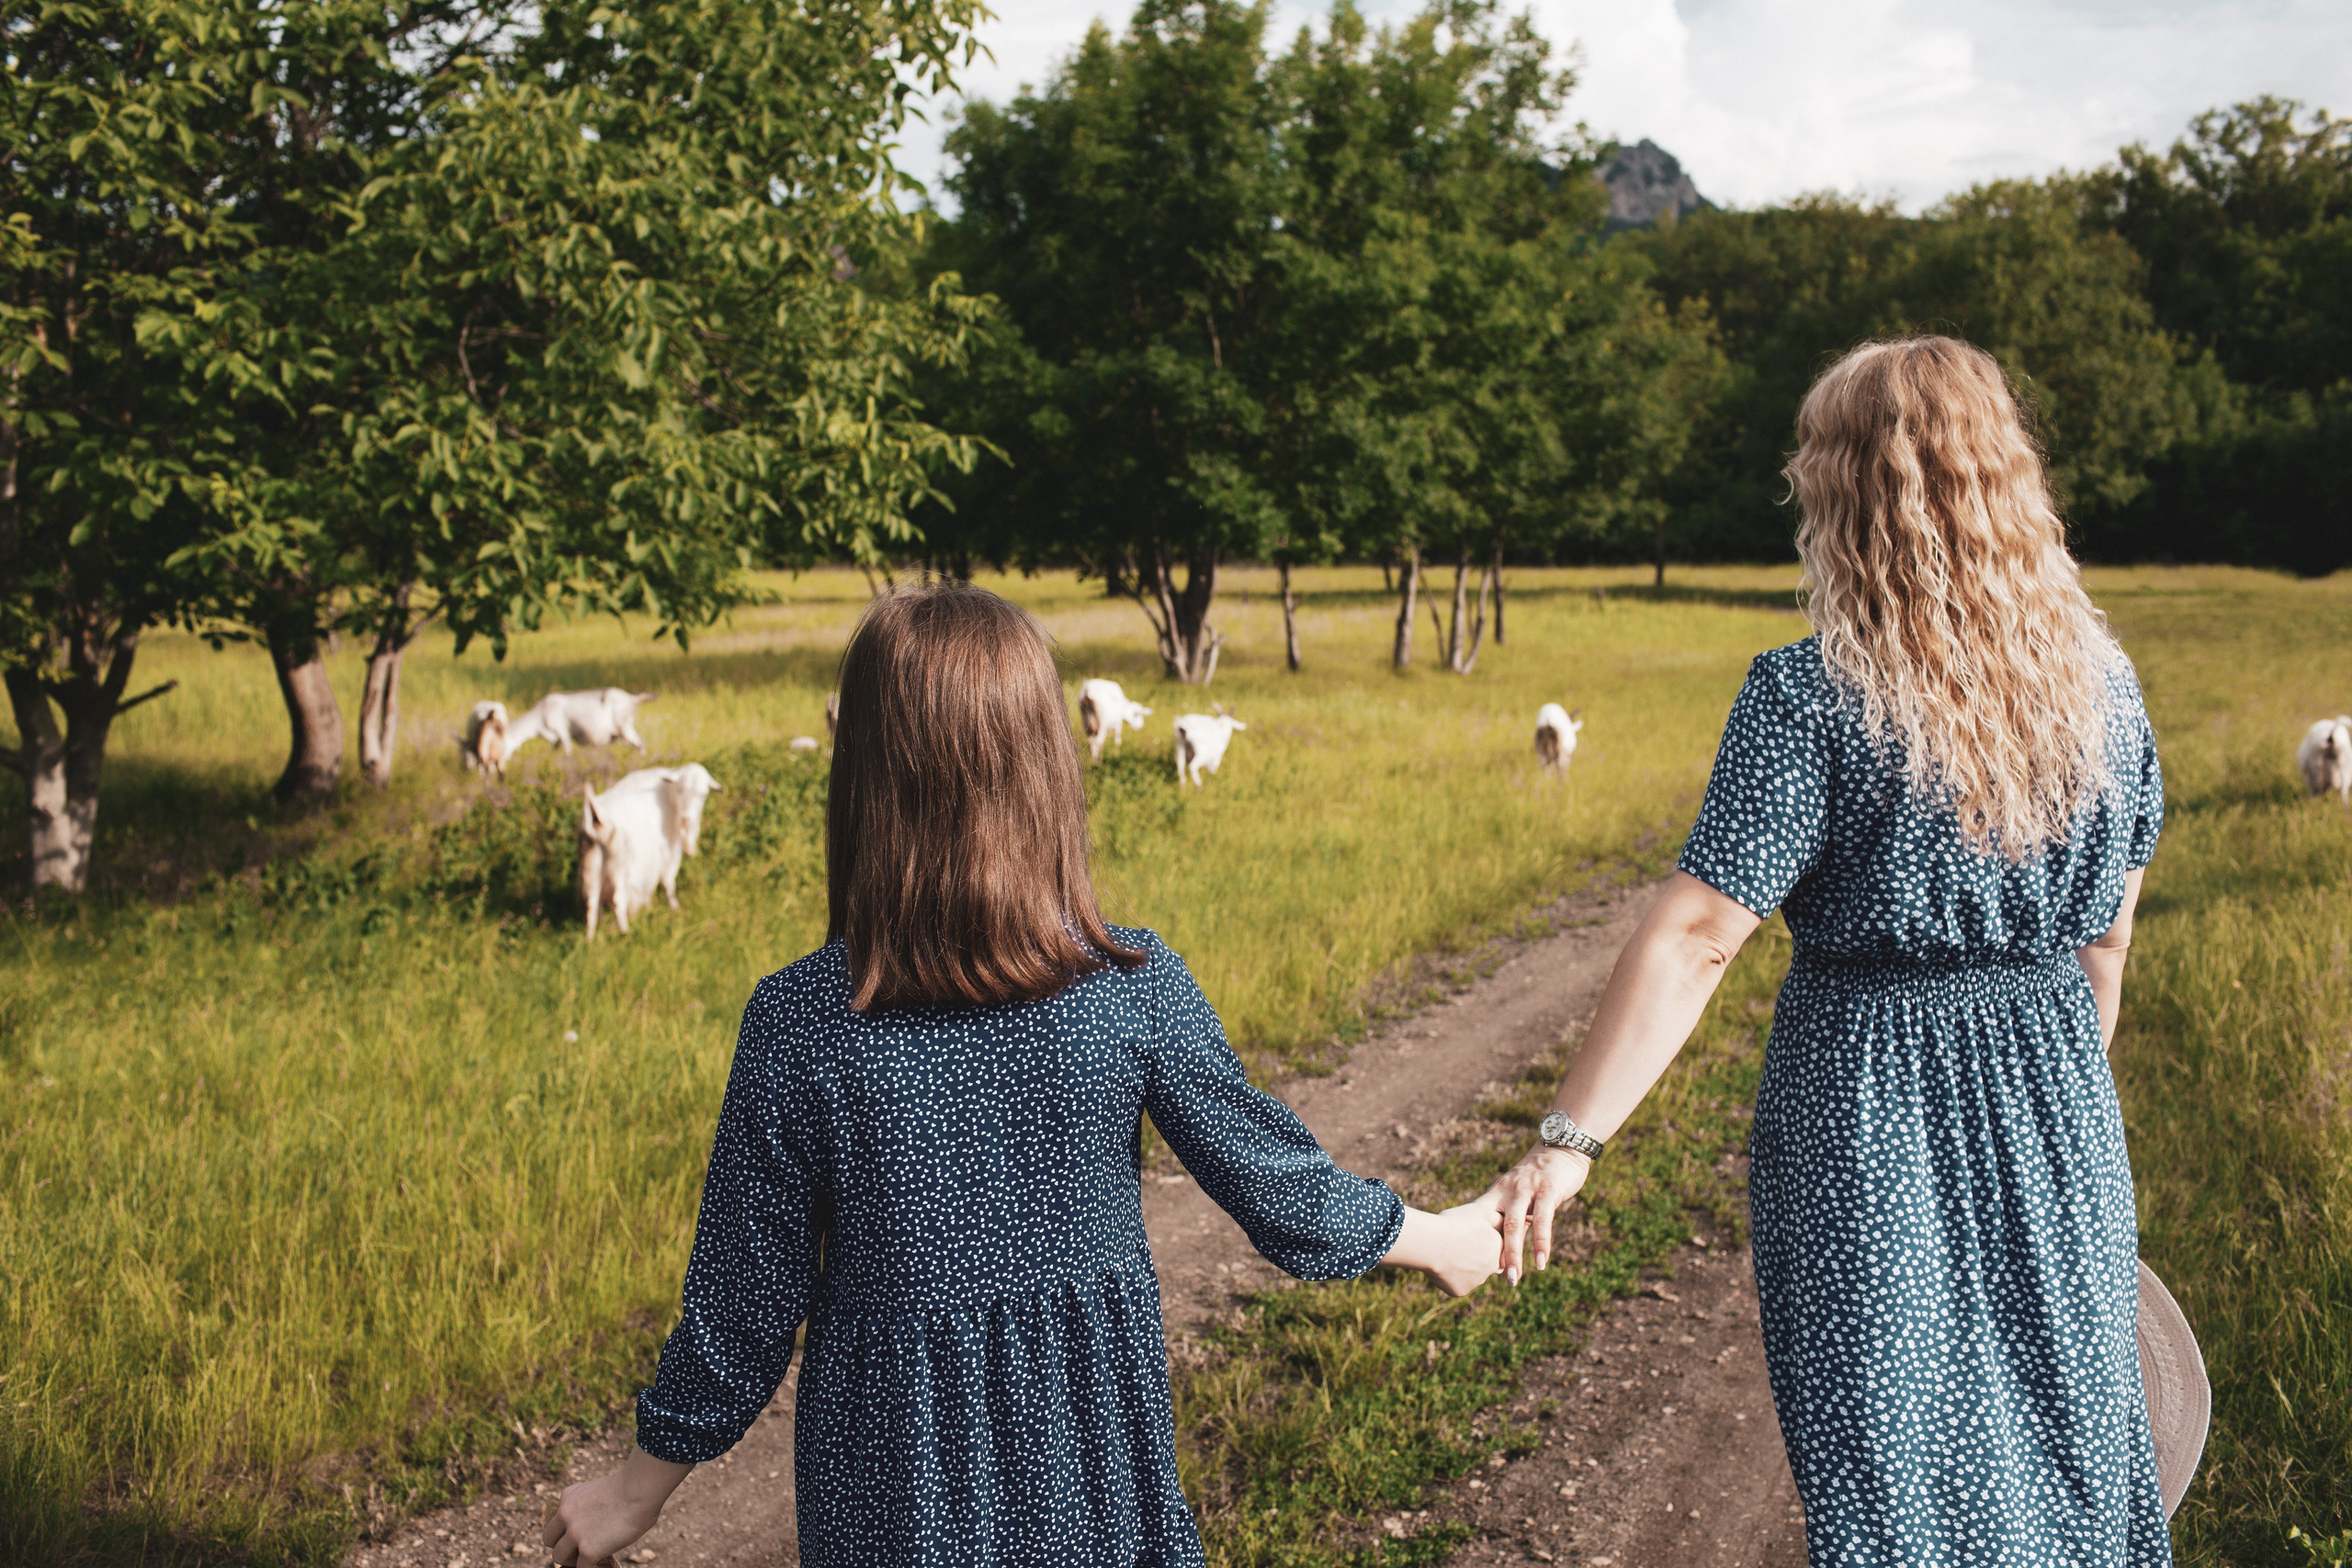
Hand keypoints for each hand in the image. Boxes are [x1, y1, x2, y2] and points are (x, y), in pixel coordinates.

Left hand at [542, 1449, 693, 1566]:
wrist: (640, 1489)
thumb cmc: (633, 1487)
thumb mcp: (600, 1491)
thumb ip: (589, 1507)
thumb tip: (598, 1527)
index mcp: (568, 1496)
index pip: (556, 1520)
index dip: (565, 1531)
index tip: (579, 1535)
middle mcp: (566, 1514)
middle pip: (549, 1540)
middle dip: (564, 1546)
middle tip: (581, 1548)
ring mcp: (575, 1533)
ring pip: (559, 1557)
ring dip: (574, 1560)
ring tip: (591, 1559)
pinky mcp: (587, 1550)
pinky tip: (607, 1565)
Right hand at [1382, 1203, 1503, 1296]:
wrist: (1432, 1244)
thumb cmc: (1454, 1223)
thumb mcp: (1480, 1211)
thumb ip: (1496, 1218)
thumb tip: (1502, 1221)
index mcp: (1498, 1247)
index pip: (1494, 1245)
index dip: (1479, 1238)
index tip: (1466, 1232)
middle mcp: (1492, 1267)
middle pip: (1483, 1262)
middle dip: (1473, 1255)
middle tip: (1455, 1243)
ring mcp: (1477, 1281)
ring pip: (1470, 1274)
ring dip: (1461, 1266)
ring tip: (1444, 1252)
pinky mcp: (1461, 1291)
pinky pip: (1456, 1284)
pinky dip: (1449, 1276)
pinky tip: (1439, 1265)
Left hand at [1480, 1145, 1591, 1284]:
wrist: (1561, 1147)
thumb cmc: (1539, 1177)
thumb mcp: (1520, 1193)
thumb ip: (1511, 1215)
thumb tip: (1500, 1245)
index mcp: (1497, 1193)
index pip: (1480, 1222)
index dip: (1475, 1245)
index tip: (1471, 1269)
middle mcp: (1507, 1192)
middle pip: (1495, 1228)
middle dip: (1493, 1256)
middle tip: (1490, 1281)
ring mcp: (1527, 1190)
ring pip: (1515, 1226)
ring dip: (1514, 1255)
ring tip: (1513, 1279)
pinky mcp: (1547, 1190)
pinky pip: (1543, 1220)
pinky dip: (1541, 1243)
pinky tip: (1541, 1262)